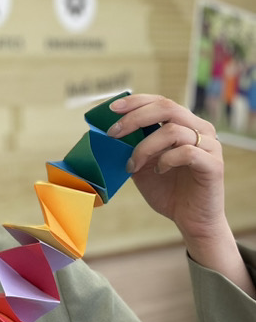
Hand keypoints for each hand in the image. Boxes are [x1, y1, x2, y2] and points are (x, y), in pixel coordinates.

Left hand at [107, 94, 223, 240]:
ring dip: (145, 147)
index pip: (160, 101)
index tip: (112, 108)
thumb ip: (131, 147)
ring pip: (172, 130)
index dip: (136, 101)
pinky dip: (166, 160)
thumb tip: (107, 132)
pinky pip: (186, 152)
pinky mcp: (214, 164)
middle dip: (135, 117)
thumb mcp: (142, 165)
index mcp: (184, 124)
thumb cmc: (167, 190)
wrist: (190, 220)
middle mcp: (199, 129)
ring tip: (133, 165)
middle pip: (167, 107)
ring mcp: (210, 145)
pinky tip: (159, 170)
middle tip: (114, 133)